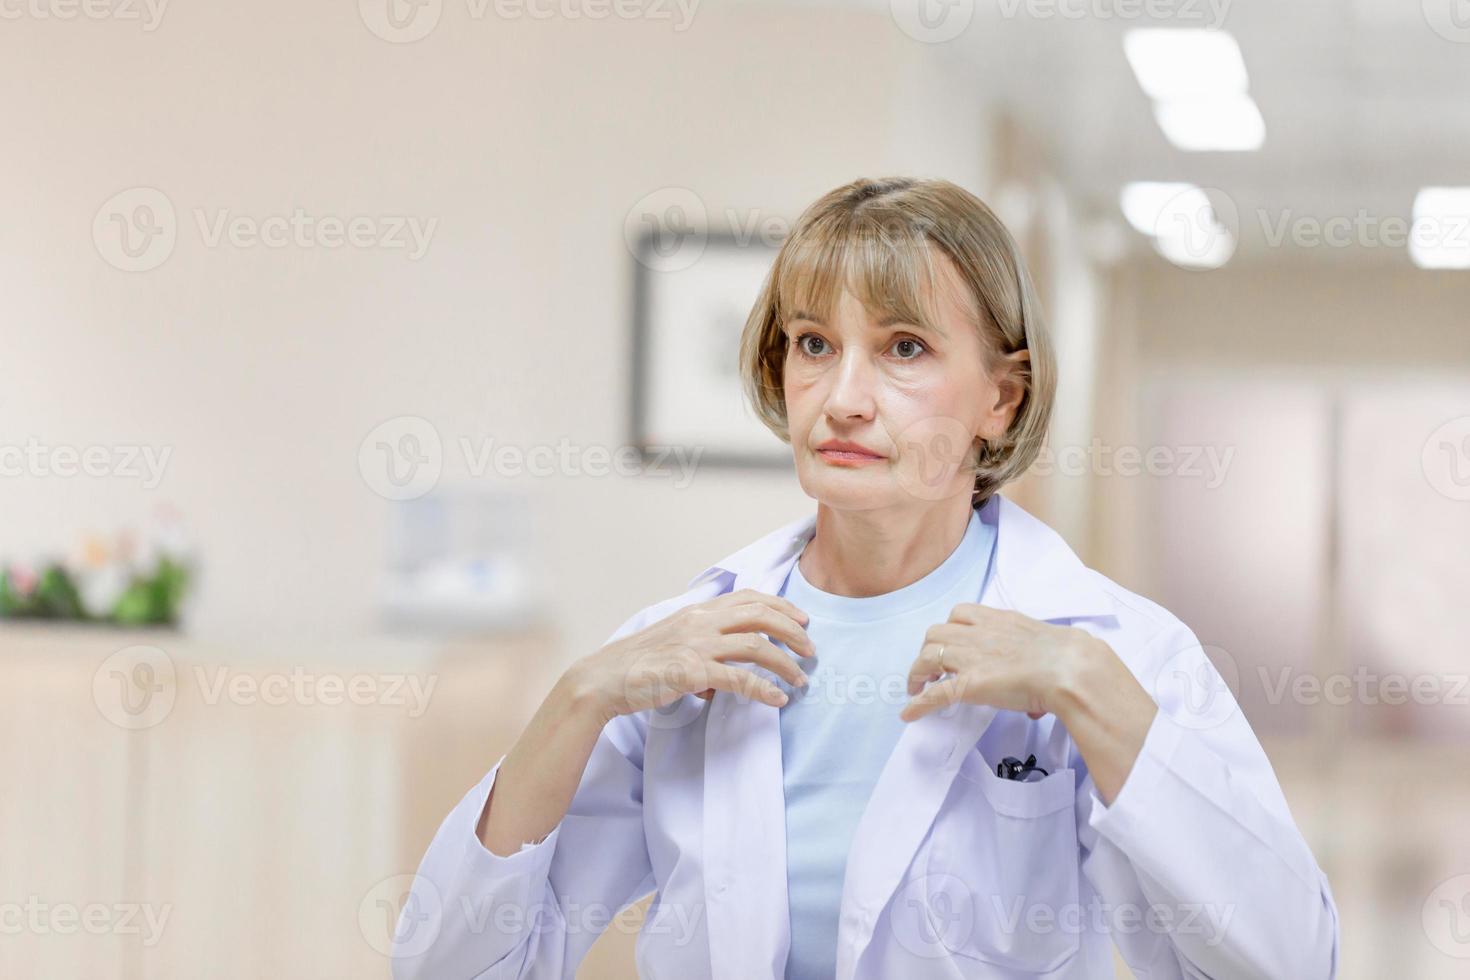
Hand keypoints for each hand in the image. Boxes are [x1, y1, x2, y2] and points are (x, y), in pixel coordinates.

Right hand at [571, 589, 814, 724]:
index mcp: (697, 611)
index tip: (801, 619)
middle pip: (760, 615)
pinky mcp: (692, 673)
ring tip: (801, 679)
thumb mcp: (672, 643)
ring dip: (785, 662)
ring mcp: (696, 646)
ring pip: (756, 645)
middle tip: (811, 649)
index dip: (780, 606)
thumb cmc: (636, 665)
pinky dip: (764, 689)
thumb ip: (700, 648)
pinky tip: (778, 700)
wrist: (604, 679)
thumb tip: (720, 681)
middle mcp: (700, 622)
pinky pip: (739, 679)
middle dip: (792, 631)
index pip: (748, 597)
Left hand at [899, 604, 1091, 722]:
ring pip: (927, 656)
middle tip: (932, 668)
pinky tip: (909, 714)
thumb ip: (1035, 660)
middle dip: (929, 649)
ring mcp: (970, 658)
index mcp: (997, 619)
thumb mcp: (1045, 642)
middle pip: (936, 632)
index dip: (950, 629)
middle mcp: (978, 633)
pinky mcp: (969, 684)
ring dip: (917, 671)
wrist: (1068, 668)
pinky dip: (918, 704)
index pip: (960, 613)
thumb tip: (1038, 700)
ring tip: (917, 687)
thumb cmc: (1067, 656)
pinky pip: (934, 693)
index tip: (950, 643)